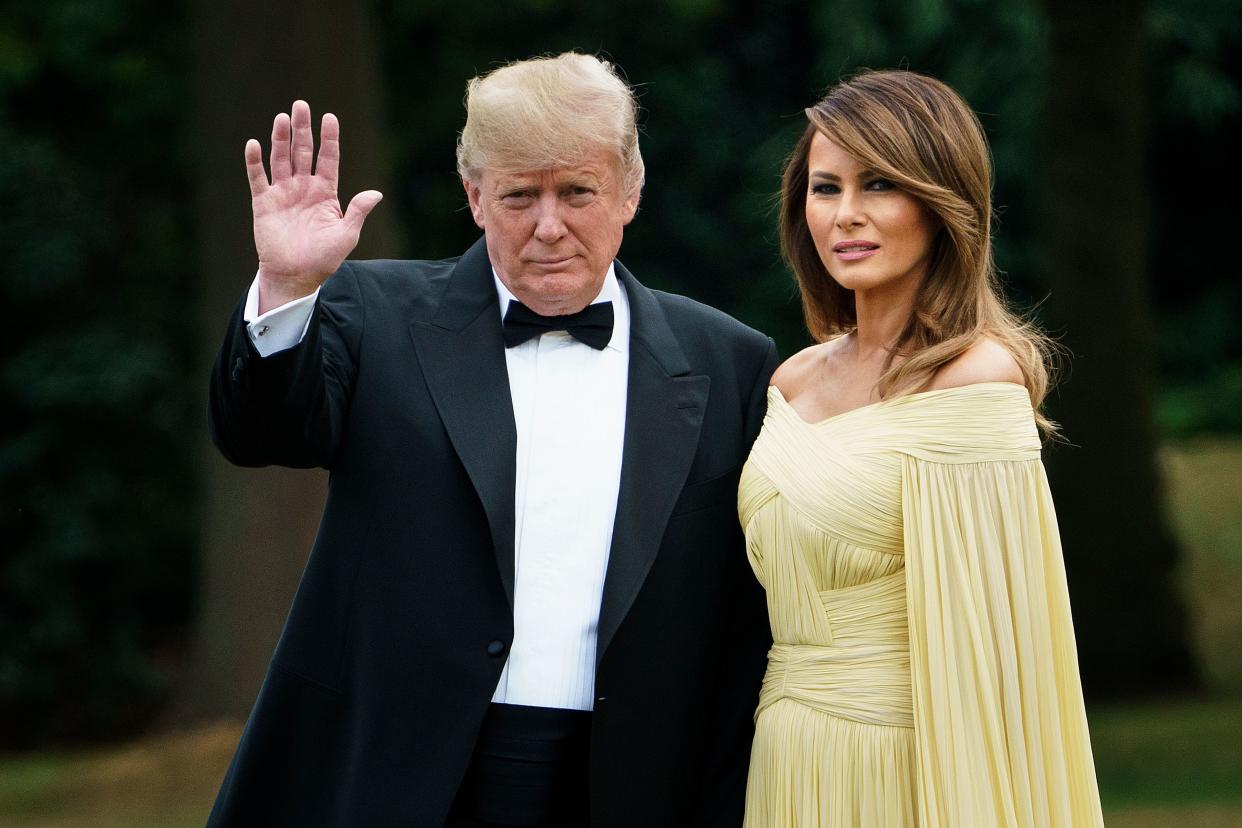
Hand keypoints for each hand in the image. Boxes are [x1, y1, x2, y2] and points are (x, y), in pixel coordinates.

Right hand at [245, 100, 382, 312]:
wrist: (296, 276)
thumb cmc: (323, 258)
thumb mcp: (346, 235)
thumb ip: (357, 211)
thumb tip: (377, 193)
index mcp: (325, 193)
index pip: (328, 159)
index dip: (329, 139)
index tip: (330, 117)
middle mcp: (304, 188)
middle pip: (303, 152)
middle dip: (302, 129)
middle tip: (301, 105)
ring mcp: (283, 193)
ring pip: (281, 159)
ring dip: (280, 138)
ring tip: (282, 118)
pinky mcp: (264, 203)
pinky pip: (258, 178)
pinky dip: (255, 162)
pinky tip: (254, 144)